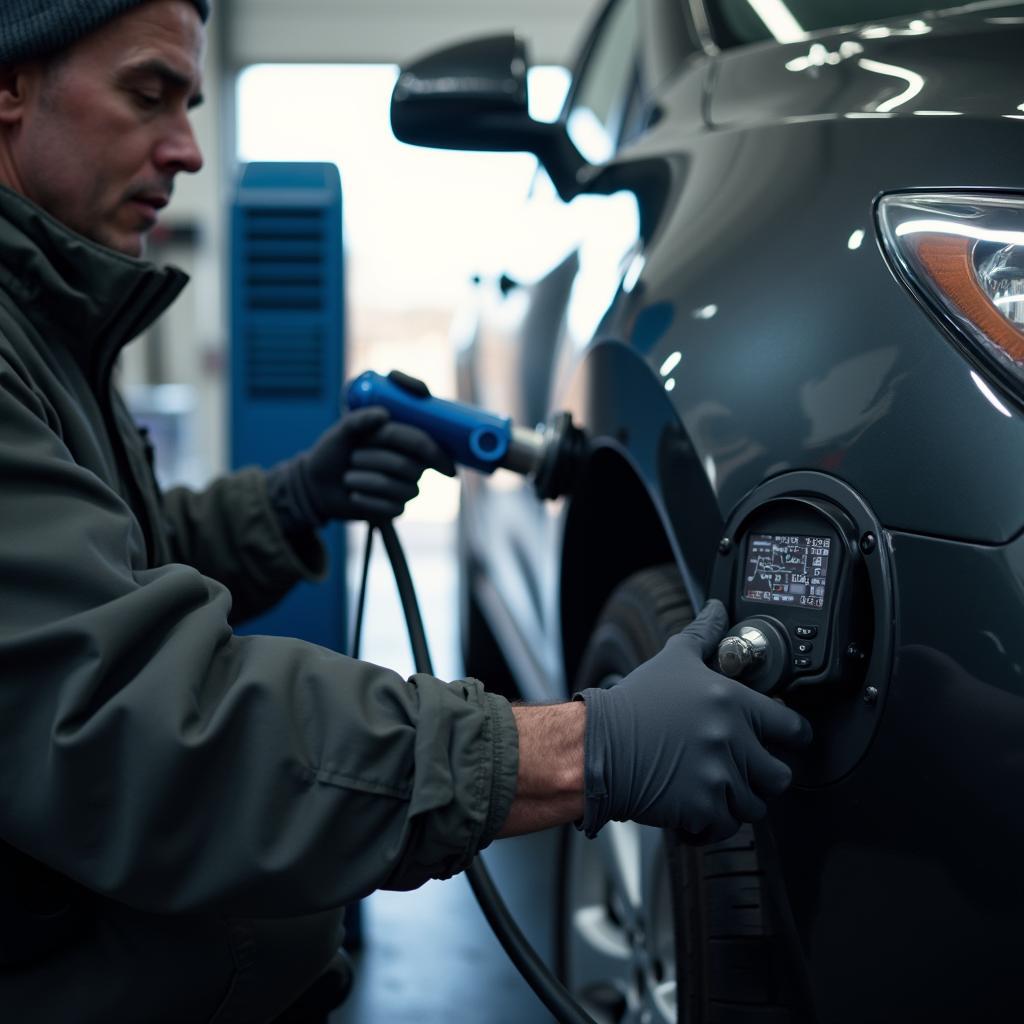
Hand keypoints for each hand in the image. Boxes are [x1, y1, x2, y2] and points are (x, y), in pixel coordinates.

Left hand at [267, 374, 455, 529]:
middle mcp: (411, 464)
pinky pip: (392, 508)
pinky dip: (367, 500)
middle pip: (409, 466)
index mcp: (404, 440)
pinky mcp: (395, 509)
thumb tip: (385, 414)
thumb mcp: (342, 430)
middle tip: (354, 456)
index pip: (424, 443)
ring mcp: (405, 488)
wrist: (317, 483)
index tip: (443, 464)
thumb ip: (360, 418)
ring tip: (348, 477)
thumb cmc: (334, 451)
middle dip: (377, 459)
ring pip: (400, 488)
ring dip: (368, 481)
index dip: (435, 451)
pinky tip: (353, 495)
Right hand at [575, 599, 811, 841]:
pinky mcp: (701, 808)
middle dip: (762, 776)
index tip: (788, 742)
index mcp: (732, 702)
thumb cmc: (634, 704)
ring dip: (737, 802)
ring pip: (755, 806)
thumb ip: (704, 634)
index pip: (793, 728)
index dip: (793, 737)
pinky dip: (712, 825)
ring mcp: (718, 776)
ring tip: (713, 790)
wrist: (597, 746)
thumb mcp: (673, 660)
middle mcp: (732, 739)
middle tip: (741, 771)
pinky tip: (695, 810)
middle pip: (779, 775)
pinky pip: (726, 828)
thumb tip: (718, 609)